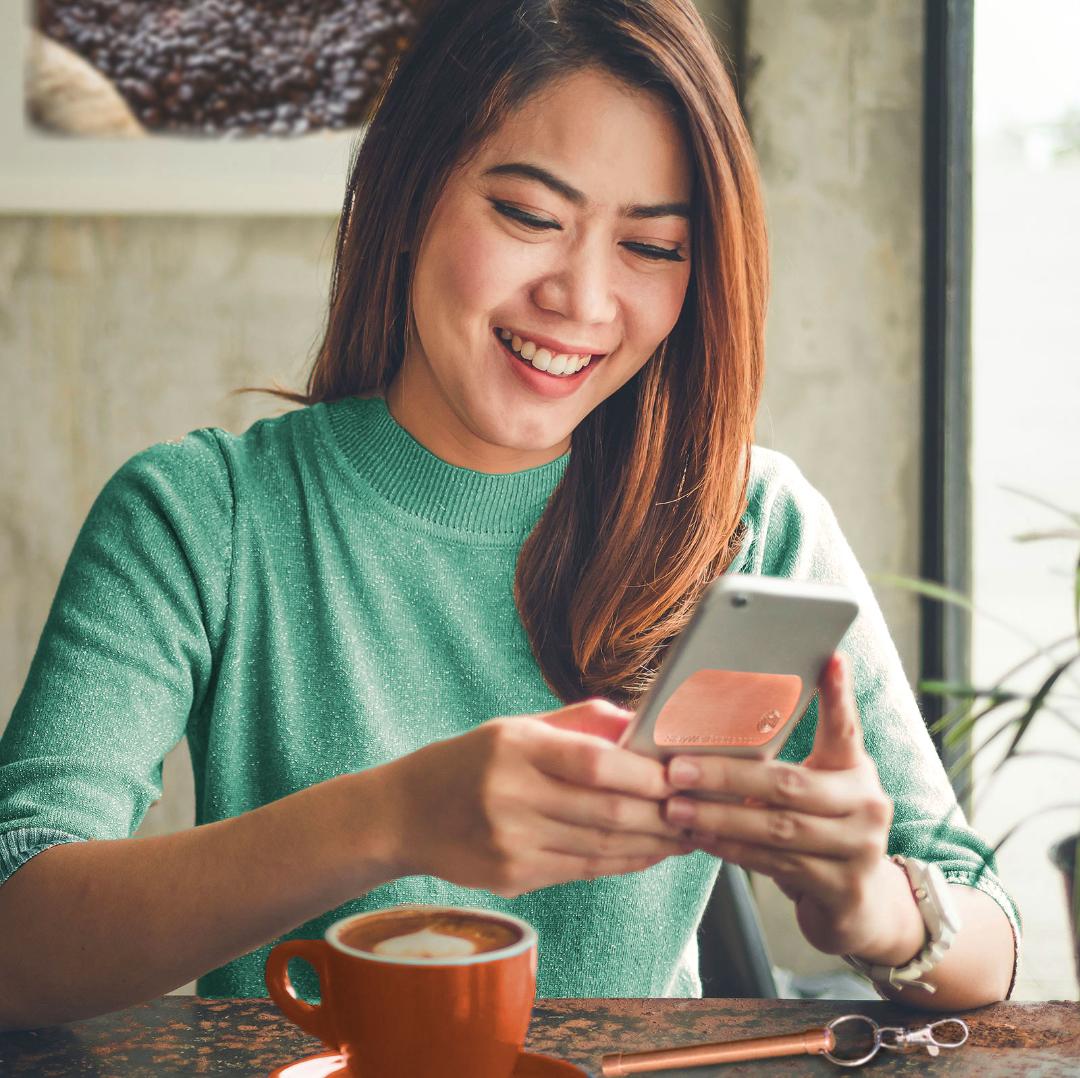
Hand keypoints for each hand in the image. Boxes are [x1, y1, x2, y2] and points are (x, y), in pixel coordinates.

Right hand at [381, 699, 695, 897]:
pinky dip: (624, 862)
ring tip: (686, 834)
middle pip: (606, 811)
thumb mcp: (515, 726)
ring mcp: (510, 842)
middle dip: (662, 815)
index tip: (681, 775)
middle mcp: (511, 795)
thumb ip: (579, 722)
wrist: (405, 814)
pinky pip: (583, 871)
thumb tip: (640, 722)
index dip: (645, 774)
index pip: (594, 763)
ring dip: (653, 843)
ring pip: (601, 847)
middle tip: (697, 810)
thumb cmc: (471, 761)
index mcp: (515, 747)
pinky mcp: (512, 876)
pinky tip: (649, 853)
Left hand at [663, 653, 897, 955]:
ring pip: (777, 828)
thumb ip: (781, 765)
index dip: (839, 695)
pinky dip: (732, 849)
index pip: (846, 728)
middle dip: (726, 776)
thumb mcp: (814, 790)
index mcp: (855, 770)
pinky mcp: (842, 888)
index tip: (830, 658)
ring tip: (676, 808)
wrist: (858, 903)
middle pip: (789, 784)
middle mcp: (867, 804)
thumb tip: (713, 731)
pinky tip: (700, 839)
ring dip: (719, 817)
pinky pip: (774, 863)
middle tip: (678, 769)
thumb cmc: (819, 830)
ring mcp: (859, 848)